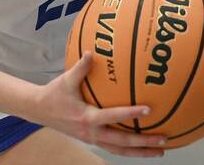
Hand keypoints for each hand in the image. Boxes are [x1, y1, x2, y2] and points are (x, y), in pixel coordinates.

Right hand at [31, 52, 166, 157]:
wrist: (40, 111)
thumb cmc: (54, 94)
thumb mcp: (66, 79)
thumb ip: (80, 67)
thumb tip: (91, 51)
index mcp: (87, 118)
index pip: (113, 117)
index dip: (130, 113)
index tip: (149, 110)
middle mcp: (92, 133)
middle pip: (122, 143)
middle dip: (144, 143)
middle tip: (164, 140)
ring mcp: (92, 139)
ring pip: (120, 150)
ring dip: (140, 151)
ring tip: (159, 151)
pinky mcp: (92, 140)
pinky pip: (114, 148)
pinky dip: (129, 149)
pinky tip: (141, 145)